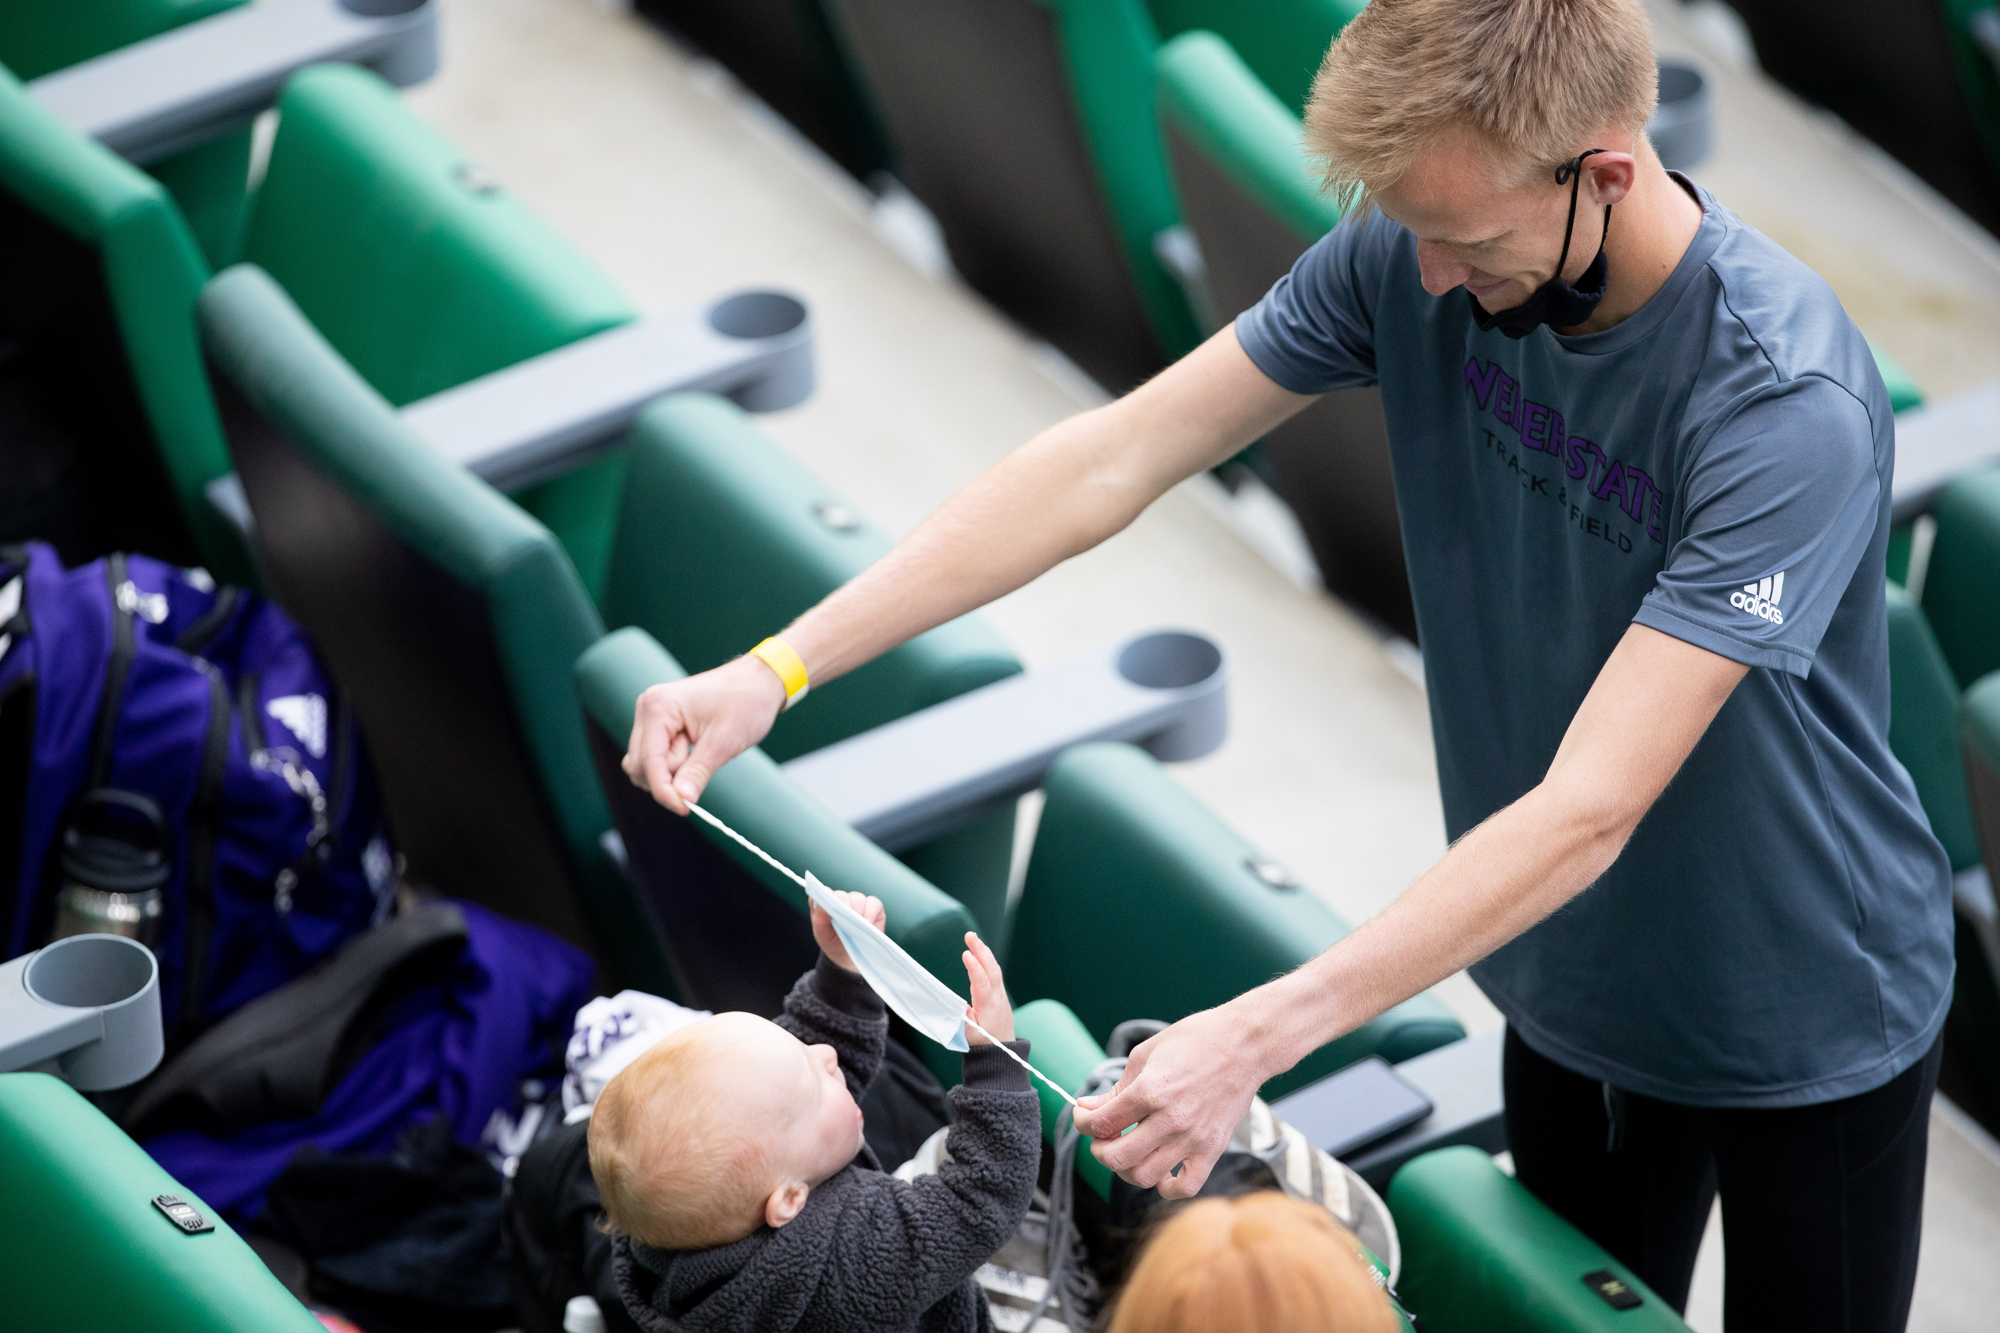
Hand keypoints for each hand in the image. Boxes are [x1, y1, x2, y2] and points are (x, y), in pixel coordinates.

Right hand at [622, 656, 787, 812]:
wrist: (758, 682)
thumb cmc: (745, 704)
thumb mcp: (724, 742)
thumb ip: (698, 772)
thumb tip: (681, 800)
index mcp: (659, 707)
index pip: (648, 761)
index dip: (664, 790)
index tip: (685, 809)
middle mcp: (648, 708)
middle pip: (640, 765)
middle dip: (669, 776)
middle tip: (703, 763)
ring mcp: (651, 715)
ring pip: (644, 763)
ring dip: (671, 771)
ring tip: (701, 751)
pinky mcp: (659, 724)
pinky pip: (655, 756)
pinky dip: (673, 764)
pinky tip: (695, 752)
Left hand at [810, 891, 883, 972]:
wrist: (849, 958)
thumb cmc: (833, 943)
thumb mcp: (822, 934)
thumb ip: (818, 917)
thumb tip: (817, 900)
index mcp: (827, 904)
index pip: (825, 893)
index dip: (827, 897)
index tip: (830, 906)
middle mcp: (842, 900)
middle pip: (843, 895)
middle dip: (843, 907)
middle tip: (844, 920)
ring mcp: (858, 903)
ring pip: (858, 898)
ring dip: (857, 911)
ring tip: (857, 925)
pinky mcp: (874, 908)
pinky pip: (874, 903)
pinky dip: (871, 912)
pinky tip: (868, 923)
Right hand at [961, 932, 1013, 1044]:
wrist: (1001, 1048)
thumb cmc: (982, 1042)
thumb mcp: (967, 1036)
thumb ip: (961, 1020)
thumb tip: (957, 1007)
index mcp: (988, 1006)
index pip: (982, 982)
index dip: (974, 968)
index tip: (966, 953)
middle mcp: (997, 997)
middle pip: (991, 969)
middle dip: (981, 950)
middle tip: (969, 935)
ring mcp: (1000, 993)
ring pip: (994, 968)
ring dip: (984, 951)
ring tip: (972, 938)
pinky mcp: (999, 992)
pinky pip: (994, 971)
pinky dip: (987, 959)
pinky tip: (979, 950)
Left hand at [1070, 1004, 1262, 1198]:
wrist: (1245, 1044)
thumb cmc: (1196, 1041)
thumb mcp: (1145, 1054)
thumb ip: (1116, 1087)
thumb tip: (1089, 1108)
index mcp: (1149, 1091)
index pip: (1100, 1123)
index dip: (1083, 1122)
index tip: (1085, 1116)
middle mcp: (1170, 1120)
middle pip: (1117, 1158)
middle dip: (1100, 1151)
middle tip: (1103, 1138)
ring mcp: (1193, 1139)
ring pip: (1144, 1176)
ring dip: (1127, 1169)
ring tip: (1129, 1151)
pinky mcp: (1213, 1150)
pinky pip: (1186, 1187)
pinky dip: (1167, 1187)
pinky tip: (1160, 1171)